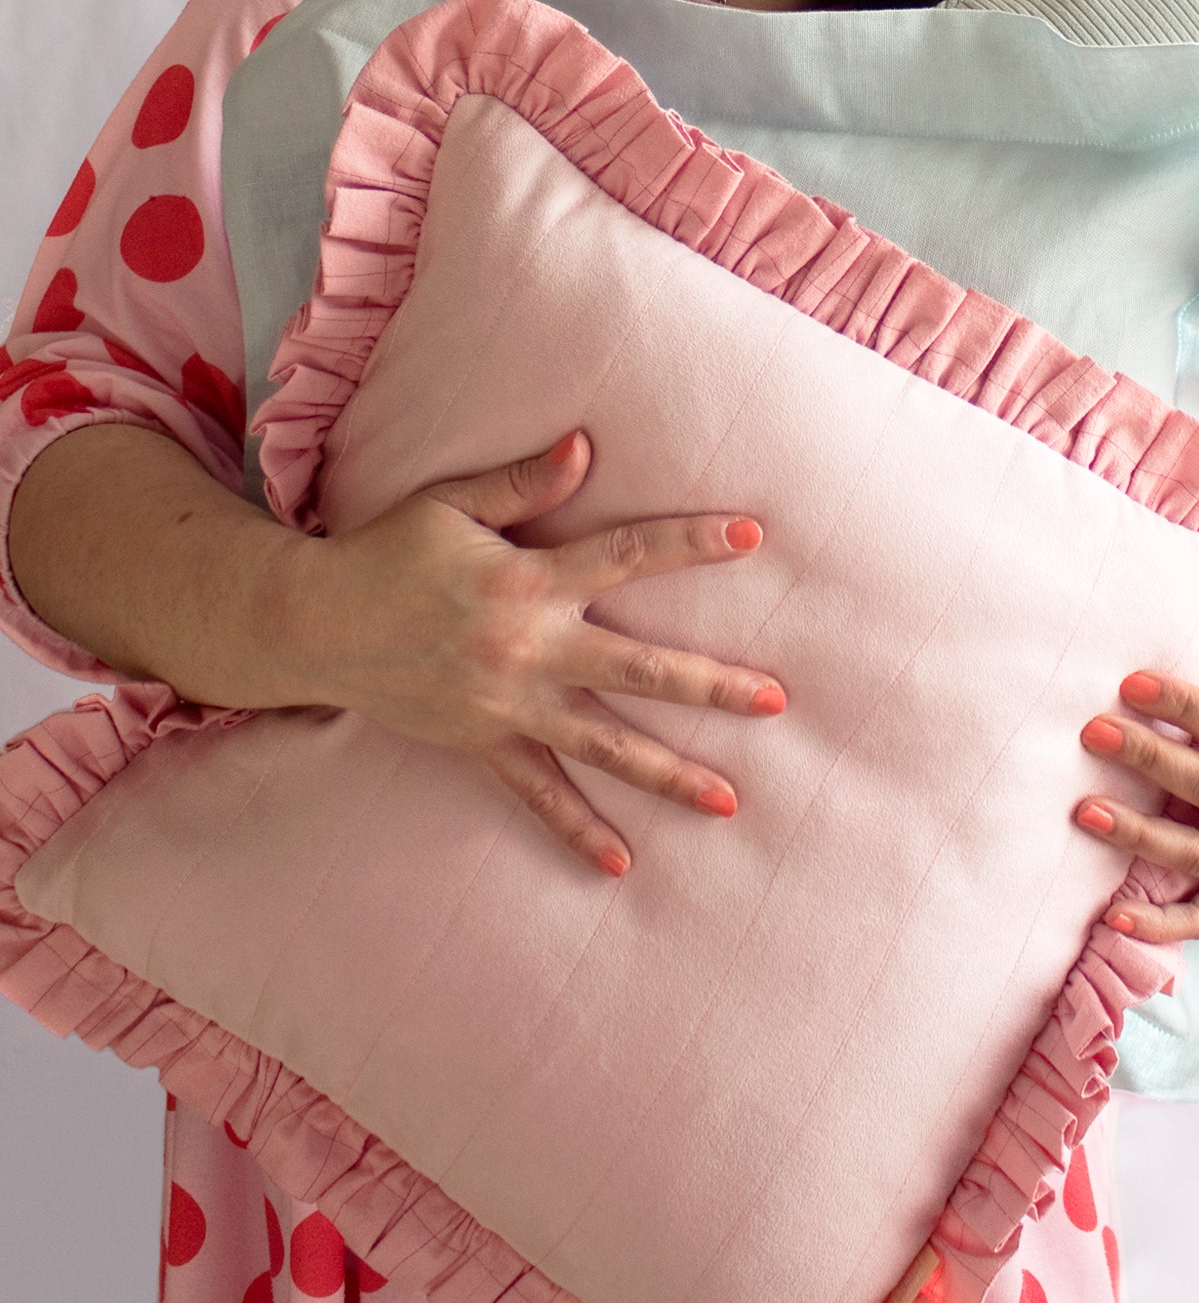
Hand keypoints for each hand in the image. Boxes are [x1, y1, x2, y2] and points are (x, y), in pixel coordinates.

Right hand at [285, 430, 784, 878]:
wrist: (313, 624)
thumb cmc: (388, 551)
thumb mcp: (450, 503)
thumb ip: (521, 483)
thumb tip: (585, 447)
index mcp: (529, 581)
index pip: (626, 556)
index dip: (689, 544)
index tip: (751, 537)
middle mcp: (528, 648)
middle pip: (638, 670)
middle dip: (711, 686)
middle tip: (775, 700)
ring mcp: (508, 705)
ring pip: (604, 745)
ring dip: (669, 774)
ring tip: (730, 801)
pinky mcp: (483, 743)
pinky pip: (538, 792)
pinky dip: (576, 828)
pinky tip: (621, 861)